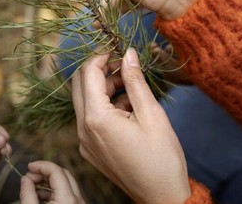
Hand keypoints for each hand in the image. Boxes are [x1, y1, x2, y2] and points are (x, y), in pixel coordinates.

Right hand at [20, 161, 84, 203]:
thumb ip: (27, 194)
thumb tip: (25, 178)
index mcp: (67, 199)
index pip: (56, 171)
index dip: (41, 165)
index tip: (29, 167)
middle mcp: (78, 200)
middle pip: (63, 174)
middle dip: (45, 172)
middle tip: (30, 176)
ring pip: (66, 184)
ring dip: (49, 181)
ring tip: (32, 186)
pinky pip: (68, 194)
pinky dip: (54, 191)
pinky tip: (40, 195)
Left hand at [72, 48, 190, 203]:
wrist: (162, 196)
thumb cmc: (162, 157)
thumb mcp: (151, 113)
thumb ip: (135, 80)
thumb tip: (128, 53)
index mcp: (96, 119)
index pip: (88, 74)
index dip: (102, 56)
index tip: (120, 51)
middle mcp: (83, 130)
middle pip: (79, 86)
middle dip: (100, 71)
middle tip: (125, 67)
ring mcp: (85, 142)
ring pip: (85, 102)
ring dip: (103, 89)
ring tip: (133, 89)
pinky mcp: (91, 151)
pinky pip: (91, 119)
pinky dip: (105, 107)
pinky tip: (129, 109)